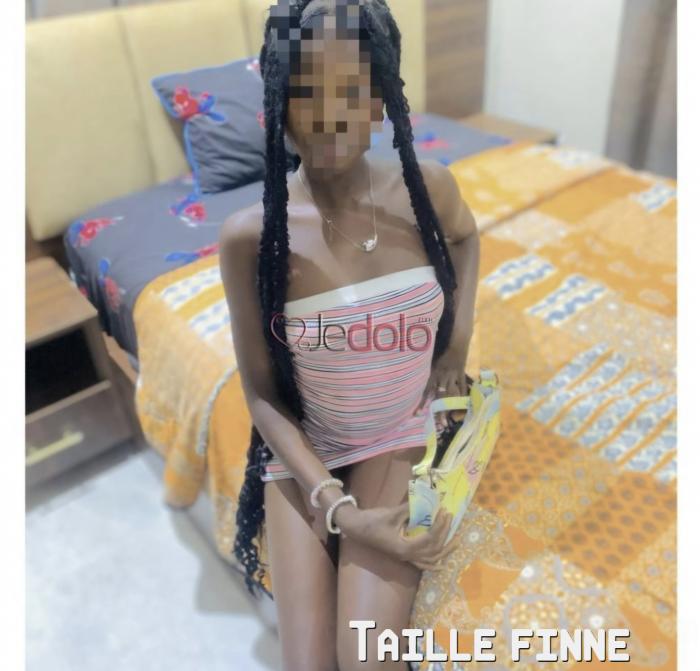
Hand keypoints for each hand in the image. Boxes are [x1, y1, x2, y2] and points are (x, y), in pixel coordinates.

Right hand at [338, 502, 460, 570]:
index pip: (429, 539)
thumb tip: (428, 498)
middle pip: (433, 550)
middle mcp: (407, 556)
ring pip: (430, 560)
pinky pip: (422, 564)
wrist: (356, 528)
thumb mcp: (392, 513)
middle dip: (444, 534)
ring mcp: (405, 558)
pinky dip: (433, 563)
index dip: (439, 525)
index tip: (443, 511)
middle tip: (449, 517)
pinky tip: (441, 563)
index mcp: (405, 548)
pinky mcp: (403, 555)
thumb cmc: (372, 521)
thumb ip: (411, 508)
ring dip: (444, 550)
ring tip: (456, 541)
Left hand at [414, 348, 470, 429]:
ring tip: (450, 420)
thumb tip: (410, 378)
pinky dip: (463, 394)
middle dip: (439, 410)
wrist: (455, 340)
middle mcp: (442, 376)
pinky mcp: (461, 373)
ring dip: (450, 407)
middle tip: (438, 424)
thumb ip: (420, 368)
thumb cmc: (438, 347)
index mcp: (433, 373)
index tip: (416, 414)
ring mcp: (453, 375)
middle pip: (440, 396)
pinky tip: (463, 405)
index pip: (425, 391)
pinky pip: (462, 385)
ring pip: (451, 394)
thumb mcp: (428, 358)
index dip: (421, 402)